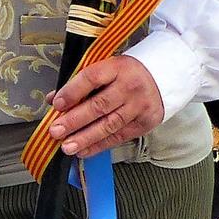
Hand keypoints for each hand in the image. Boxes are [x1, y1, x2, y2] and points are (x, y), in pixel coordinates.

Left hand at [47, 55, 164, 157]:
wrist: (164, 77)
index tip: (57, 104)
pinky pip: (119, 136)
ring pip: (109, 125)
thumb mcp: (106, 69)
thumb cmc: (127, 73)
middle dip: (74, 121)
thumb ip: (80, 83)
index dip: (73, 91)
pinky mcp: (145, 122)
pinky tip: (84, 151)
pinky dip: (99, 145)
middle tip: (56, 131)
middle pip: (99, 106)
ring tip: (67, 147)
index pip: (91, 78)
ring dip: (85, 138)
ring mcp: (139, 106)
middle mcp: (130, 86)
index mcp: (117, 67)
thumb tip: (54, 100)